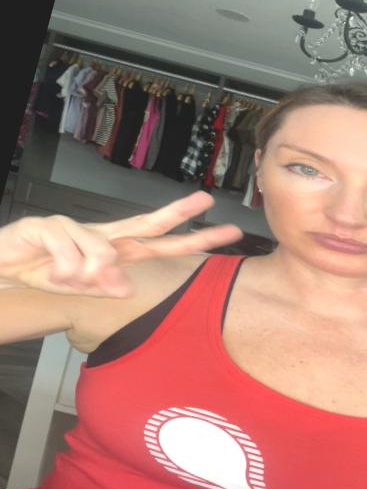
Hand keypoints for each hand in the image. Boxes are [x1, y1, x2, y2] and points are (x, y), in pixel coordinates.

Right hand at [0, 191, 241, 297]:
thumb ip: (105, 285)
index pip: (160, 242)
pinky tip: (49, 270)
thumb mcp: (79, 286)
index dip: (192, 237)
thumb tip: (127, 288)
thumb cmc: (44, 270)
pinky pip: (68, 251)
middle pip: (147, 222)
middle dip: (178, 212)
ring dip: (88, 272)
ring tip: (65, 279)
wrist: (1, 267)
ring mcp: (77, 226)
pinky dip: (62, 268)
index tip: (223, 232)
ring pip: (102, 248)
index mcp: (116, 249)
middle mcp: (103, 235)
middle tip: (206, 200)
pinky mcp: (49, 225)